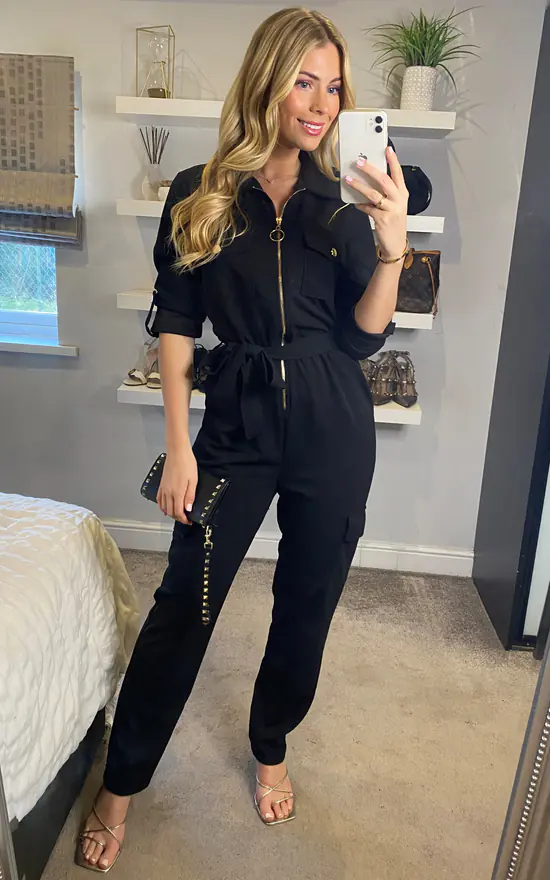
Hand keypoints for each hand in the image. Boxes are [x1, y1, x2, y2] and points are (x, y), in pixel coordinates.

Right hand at [157, 446, 197, 524]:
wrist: (177, 452)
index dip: (184, 519)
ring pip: (164, 507)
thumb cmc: (187, 464)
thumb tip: (188, 509)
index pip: (178, 512)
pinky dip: (162, 506)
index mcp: (177, 493)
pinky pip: (159, 499)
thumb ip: (190, 496)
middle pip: (171, 512)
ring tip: (178, 514)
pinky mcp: (161, 484)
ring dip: (170, 513)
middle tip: (185, 518)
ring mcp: (163, 489)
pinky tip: (165, 507)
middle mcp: (168, 493)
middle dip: (178, 518)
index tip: (189, 521)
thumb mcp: (193, 481)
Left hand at [345, 146, 408, 260]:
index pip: (398, 174)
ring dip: (359, 185)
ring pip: (373, 193)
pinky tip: (355, 203)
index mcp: (402, 194)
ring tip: (349, 180)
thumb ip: (385, 194)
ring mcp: (391, 209)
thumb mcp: (394, 206)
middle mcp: (398, 200)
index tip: (387, 149)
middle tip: (360, 162)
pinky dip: (360, 205)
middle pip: (384, 180)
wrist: (396, 245)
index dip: (393, 161)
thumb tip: (369, 182)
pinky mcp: (382, 219)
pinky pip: (367, 208)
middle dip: (370, 169)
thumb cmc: (393, 224)